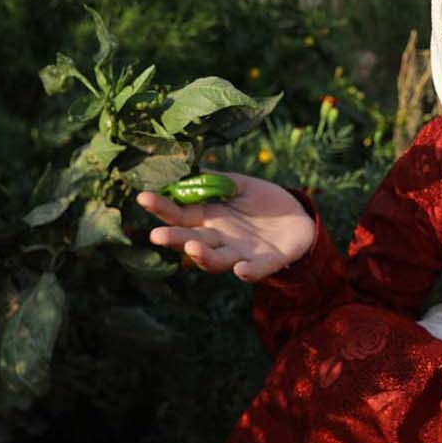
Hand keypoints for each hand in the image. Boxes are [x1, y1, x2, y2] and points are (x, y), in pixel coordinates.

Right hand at [135, 171, 314, 282]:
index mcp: (211, 219)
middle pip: (192, 240)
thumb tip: (190, 170)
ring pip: (217, 260)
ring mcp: (241, 253)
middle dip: (174, 239)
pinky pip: (255, 270)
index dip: (162, 208)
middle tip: (156, 236)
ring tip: (192, 247)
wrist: (299, 218)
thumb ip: (217, 182)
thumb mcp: (239, 185)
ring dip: (204, 256)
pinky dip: (248, 272)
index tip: (142, 197)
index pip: (181, 215)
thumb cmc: (263, 202)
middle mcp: (220, 239)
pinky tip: (240, 269)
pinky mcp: (267, 263)